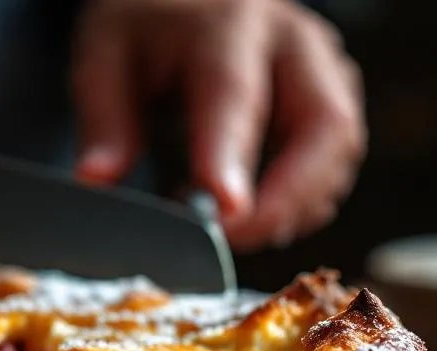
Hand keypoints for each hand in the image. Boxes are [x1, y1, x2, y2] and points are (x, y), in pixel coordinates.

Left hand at [72, 0, 365, 250]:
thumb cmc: (149, 27)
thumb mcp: (107, 55)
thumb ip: (105, 119)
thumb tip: (97, 180)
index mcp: (228, 24)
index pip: (233, 95)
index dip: (230, 158)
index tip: (224, 212)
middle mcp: (292, 40)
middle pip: (322, 125)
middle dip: (285, 199)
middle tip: (232, 240)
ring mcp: (324, 66)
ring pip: (340, 148)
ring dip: (296, 205)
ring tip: (234, 228)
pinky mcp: (334, 95)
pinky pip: (336, 160)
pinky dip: (302, 200)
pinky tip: (256, 211)